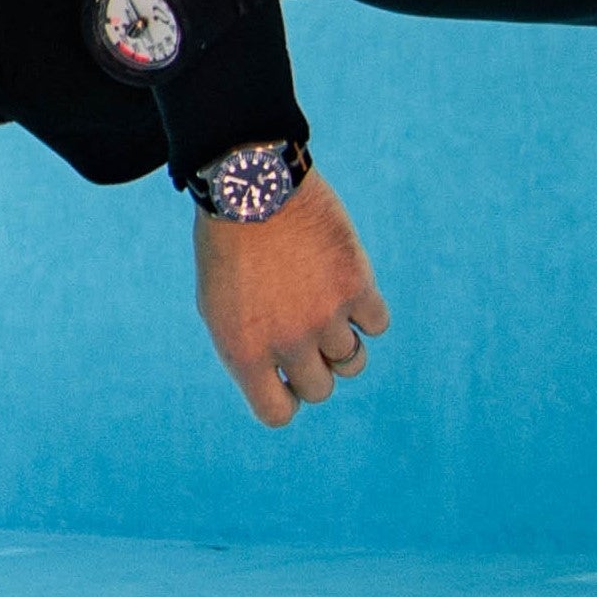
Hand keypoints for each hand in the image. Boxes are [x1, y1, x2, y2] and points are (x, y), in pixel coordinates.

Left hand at [193, 174, 390, 428]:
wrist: (251, 182)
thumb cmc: (229, 244)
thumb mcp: (219, 305)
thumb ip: (250, 350)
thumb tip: (286, 382)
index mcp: (243, 352)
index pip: (277, 414)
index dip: (285, 396)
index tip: (285, 376)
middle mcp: (286, 342)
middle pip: (320, 389)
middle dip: (315, 367)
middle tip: (306, 333)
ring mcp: (325, 316)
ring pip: (352, 361)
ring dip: (341, 339)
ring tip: (324, 305)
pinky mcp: (356, 286)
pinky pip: (377, 323)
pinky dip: (366, 310)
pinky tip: (346, 285)